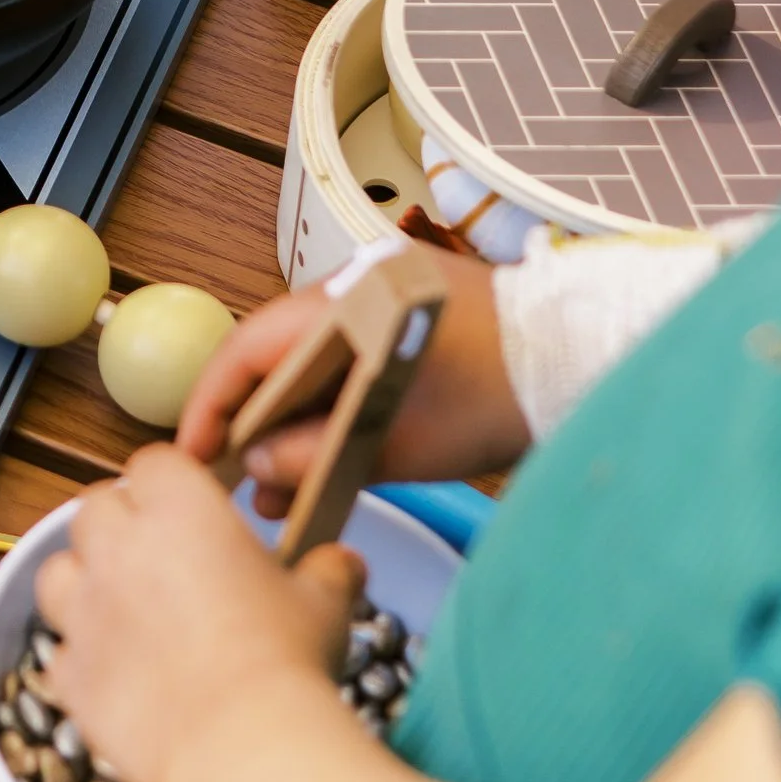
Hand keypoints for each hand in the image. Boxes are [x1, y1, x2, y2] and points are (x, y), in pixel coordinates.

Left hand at [37, 447, 361, 781]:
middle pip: (96, 507)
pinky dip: (83, 657)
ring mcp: (84, 610)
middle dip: (121, 525)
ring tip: (125, 610)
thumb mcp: (325, 602)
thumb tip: (342, 563)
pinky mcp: (70, 672)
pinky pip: (61, 650)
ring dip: (85, 582)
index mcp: (179, 508)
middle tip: (162, 559)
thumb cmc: (286, 660)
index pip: (154, 463)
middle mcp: (118, 546)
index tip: (194, 510)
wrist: (240, 749)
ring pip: (59, 571)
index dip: (171, 485)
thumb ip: (328, 569)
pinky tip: (120, 676)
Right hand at [176, 257, 529, 495]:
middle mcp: (356, 290)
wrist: (586, 360)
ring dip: (291, 422)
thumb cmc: (498, 395)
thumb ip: (317, 453)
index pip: (248, 350)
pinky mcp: (411, 324)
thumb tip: (257, 466)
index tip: (194, 457)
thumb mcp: (400, 441)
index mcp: (344, 304)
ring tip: (277, 491)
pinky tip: (323, 461)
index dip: (212, 406)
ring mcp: (384, 303)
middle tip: (231, 482)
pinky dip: (331, 408)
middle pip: (274, 356)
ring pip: (311, 364)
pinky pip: (349, 363)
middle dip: (250, 423)